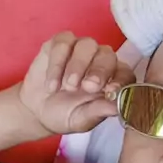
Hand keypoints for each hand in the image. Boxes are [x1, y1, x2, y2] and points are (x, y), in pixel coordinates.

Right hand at [18, 32, 135, 134]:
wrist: (38, 112)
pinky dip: (57, 63)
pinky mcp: (60, 44)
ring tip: (67, 87)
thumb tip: (118, 108)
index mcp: (112, 79)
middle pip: (107, 54)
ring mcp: (80, 49)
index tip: (110, 91)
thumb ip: (98, 112)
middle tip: (87, 87)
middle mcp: (99, 60)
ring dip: (78, 65)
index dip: (120, 80)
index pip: (125, 73)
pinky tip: (52, 84)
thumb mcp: (82, 120)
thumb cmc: (65, 115)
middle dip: (99, 70)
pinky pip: (63, 42)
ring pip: (86, 44)